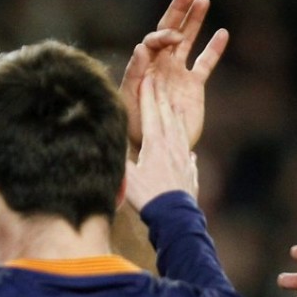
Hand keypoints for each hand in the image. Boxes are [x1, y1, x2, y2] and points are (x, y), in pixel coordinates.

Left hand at [120, 0, 228, 151]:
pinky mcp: (193, 86)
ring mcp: (177, 74)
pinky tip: (222, 33)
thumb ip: (135, 72)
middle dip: (178, 11)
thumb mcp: (129, 98)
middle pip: (170, 31)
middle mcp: (161, 65)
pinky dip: (213, 49)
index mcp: (145, 65)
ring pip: (188, 41)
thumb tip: (141, 46)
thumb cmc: (133, 124)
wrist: (151, 145)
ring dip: (195, 20)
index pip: (154, 40)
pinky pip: (205, 63)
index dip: (164, 34)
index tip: (175, 37)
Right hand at [124, 75, 197, 210]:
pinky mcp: (190, 174)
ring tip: (175, 108)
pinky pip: (189, 158)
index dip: (147, 96)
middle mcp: (173, 147)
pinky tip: (189, 153)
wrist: (175, 217)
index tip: (146, 79)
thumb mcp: (127, 176)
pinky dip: (187, 151)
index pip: (150, 114)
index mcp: (156, 144)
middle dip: (162, 99)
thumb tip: (105, 142)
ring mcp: (184, 160)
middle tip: (160, 83)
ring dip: (177, 118)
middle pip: (168, 117)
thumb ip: (118, 157)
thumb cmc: (147, 196)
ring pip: (181, 133)